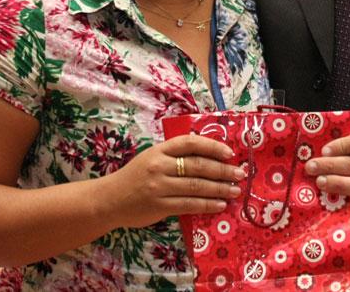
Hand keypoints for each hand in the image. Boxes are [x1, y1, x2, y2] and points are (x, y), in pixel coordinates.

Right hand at [102, 134, 245, 228]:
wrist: (110, 199)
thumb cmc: (134, 177)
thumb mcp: (150, 158)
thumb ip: (174, 156)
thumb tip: (208, 157)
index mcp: (159, 150)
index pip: (189, 143)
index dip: (212, 146)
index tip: (229, 153)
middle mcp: (160, 166)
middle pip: (197, 165)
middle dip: (222, 170)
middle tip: (240, 173)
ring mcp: (159, 186)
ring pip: (196, 186)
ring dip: (219, 188)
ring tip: (235, 190)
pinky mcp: (160, 206)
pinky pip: (189, 204)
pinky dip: (207, 204)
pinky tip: (220, 204)